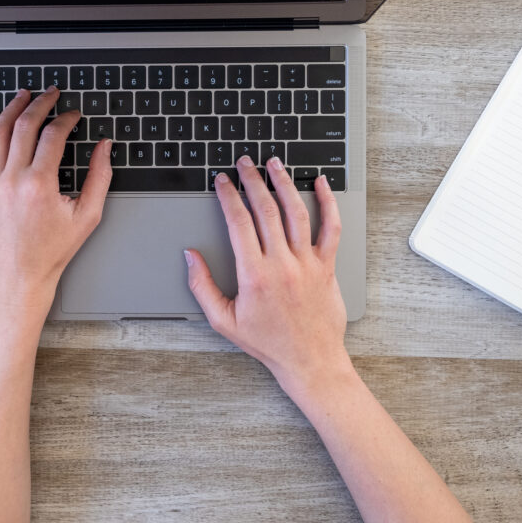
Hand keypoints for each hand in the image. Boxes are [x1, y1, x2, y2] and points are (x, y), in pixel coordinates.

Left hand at [0, 87, 111, 320]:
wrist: (18, 277)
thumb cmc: (51, 252)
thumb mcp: (87, 216)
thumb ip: (100, 177)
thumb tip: (104, 147)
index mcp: (39, 185)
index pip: (54, 135)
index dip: (67, 119)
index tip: (74, 115)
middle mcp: (12, 180)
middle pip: (24, 126)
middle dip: (40, 103)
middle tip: (51, 93)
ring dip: (12, 109)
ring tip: (24, 96)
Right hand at [184, 155, 349, 394]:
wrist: (309, 360)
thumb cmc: (268, 343)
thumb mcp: (223, 321)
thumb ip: (203, 286)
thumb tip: (190, 256)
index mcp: (255, 275)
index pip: (239, 222)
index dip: (228, 196)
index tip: (221, 181)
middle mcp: (282, 264)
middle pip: (266, 210)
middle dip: (252, 180)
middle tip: (244, 163)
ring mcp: (307, 263)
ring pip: (296, 212)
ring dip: (284, 183)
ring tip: (274, 164)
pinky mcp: (327, 266)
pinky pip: (330, 228)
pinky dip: (328, 203)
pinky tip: (321, 184)